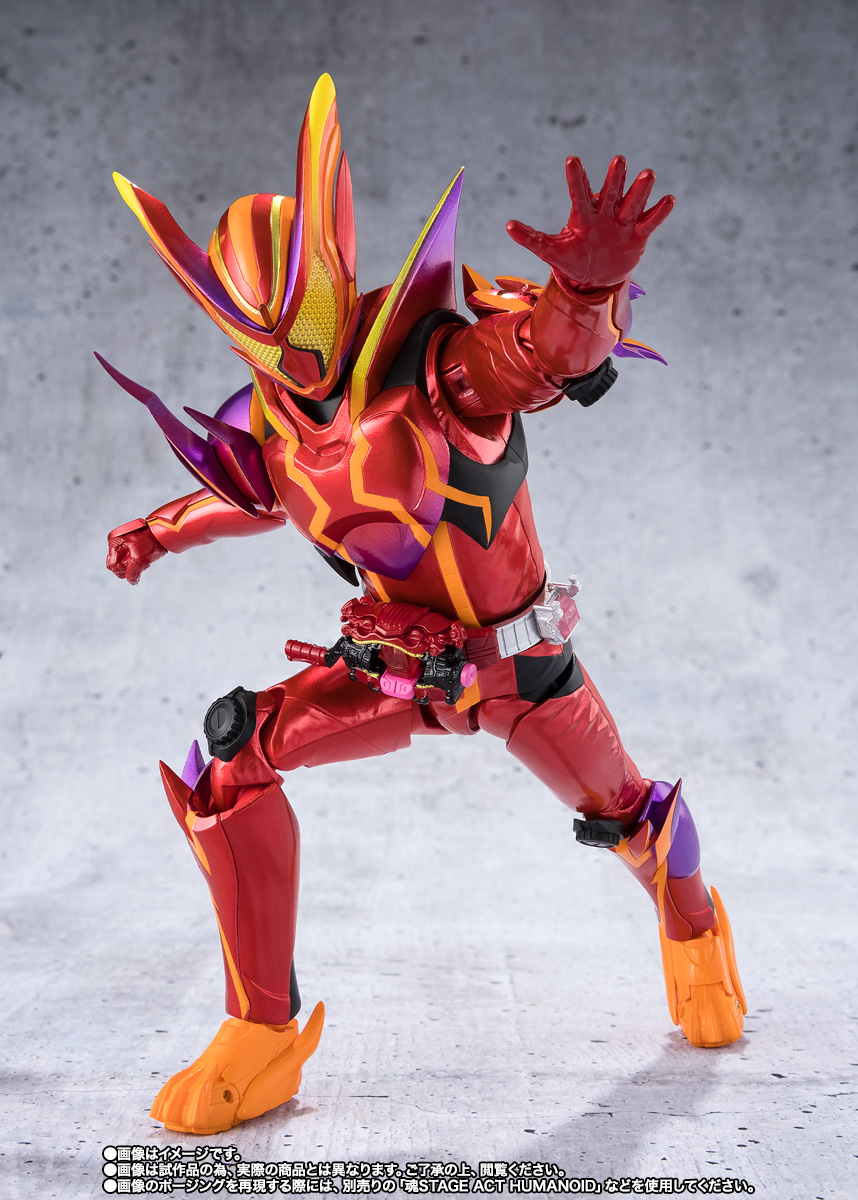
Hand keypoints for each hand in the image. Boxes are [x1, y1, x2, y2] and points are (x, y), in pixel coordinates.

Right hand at [106, 522, 165, 583]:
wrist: (161, 533)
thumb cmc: (150, 541)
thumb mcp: (140, 559)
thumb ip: (133, 573)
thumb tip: (131, 581)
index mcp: (115, 543)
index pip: (112, 566)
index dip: (123, 570)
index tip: (134, 566)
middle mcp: (117, 544)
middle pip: (116, 566)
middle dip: (128, 569)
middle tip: (140, 564)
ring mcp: (123, 546)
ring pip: (124, 565)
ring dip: (133, 567)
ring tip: (144, 562)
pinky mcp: (130, 548)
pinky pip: (129, 561)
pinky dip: (136, 563)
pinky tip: (145, 562)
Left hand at [507, 156, 674, 289]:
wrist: (596, 277)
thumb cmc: (572, 260)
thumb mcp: (551, 251)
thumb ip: (531, 238)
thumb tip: (507, 225)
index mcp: (583, 215)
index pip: (578, 193)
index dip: (575, 178)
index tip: (571, 160)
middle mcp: (604, 213)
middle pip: (610, 192)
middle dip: (614, 179)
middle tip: (618, 161)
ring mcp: (622, 222)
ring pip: (632, 203)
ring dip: (639, 190)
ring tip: (647, 175)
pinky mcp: (638, 235)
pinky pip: (650, 221)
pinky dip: (659, 212)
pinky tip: (669, 199)